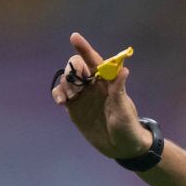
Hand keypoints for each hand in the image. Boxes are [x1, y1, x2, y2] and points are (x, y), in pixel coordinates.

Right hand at [51, 32, 151, 159]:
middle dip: (72, 69)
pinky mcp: (74, 108)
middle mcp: (93, 85)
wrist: (122, 148)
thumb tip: (124, 70)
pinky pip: (61, 95)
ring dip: (65, 83)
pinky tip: (61, 101)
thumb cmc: (128, 127)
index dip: (84, 48)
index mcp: (107, 82)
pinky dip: (58, 94)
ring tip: (70, 98)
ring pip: (67, 80)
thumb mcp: (125, 110)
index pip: (95, 61)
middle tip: (76, 82)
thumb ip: (119, 91)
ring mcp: (82, 96)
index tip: (75, 37)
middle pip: (77, 67)